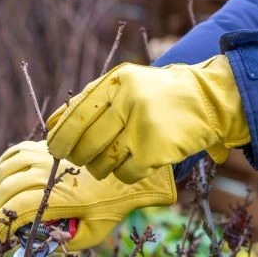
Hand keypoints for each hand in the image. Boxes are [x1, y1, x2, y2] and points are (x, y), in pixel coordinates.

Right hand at [0, 141, 175, 249]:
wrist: (126, 176)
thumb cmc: (111, 208)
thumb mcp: (92, 234)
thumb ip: (65, 243)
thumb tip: (39, 246)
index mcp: (58, 198)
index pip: (16, 210)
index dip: (1, 226)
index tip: (0, 237)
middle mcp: (49, 174)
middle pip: (6, 190)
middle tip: (2, 223)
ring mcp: (46, 156)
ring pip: (6, 169)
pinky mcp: (47, 146)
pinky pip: (14, 152)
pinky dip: (3, 166)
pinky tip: (3, 179)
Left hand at [45, 55, 248, 183]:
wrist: (206, 99)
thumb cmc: (156, 95)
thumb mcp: (123, 84)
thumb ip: (89, 100)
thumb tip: (51, 125)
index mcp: (115, 82)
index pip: (76, 115)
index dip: (61, 136)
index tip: (54, 148)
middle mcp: (128, 101)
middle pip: (86, 142)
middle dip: (77, 156)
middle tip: (78, 159)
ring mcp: (143, 126)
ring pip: (102, 162)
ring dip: (100, 167)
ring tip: (109, 159)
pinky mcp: (156, 150)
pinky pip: (124, 174)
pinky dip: (123, 174)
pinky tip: (132, 163)